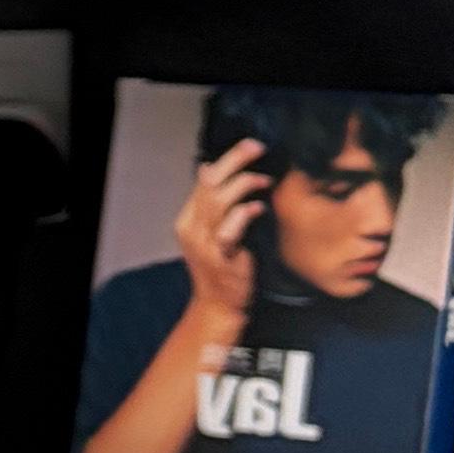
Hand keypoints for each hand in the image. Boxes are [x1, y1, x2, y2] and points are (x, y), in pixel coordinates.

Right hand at [173, 144, 266, 336]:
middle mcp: (192, 229)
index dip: (227, 160)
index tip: (251, 146)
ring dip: (242, 185)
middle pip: (209, 185)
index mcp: (189, 220)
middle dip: (234, 161)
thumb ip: (215, 206)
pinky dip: (243, 215)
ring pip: (217, 202)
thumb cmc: (224, 267)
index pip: (204, 180)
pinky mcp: (220, 259)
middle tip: (257, 147)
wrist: (220, 306)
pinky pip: (228, 231)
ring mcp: (204, 244)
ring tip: (264, 180)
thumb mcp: (214, 233)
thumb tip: (216, 170)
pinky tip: (258, 208)